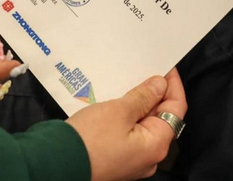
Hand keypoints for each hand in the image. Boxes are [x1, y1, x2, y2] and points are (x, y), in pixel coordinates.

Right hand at [67, 69, 185, 180]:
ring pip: (144, 125)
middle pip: (161, 118)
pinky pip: (130, 133)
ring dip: (140, 104)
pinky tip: (118, 102)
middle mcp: (149, 156)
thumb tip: (160, 84)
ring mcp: (133, 159)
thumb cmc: (89, 140)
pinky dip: (128, 117)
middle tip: (147, 71)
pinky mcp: (117, 158)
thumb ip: (143, 97)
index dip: (173, 85)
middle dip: (155, 94)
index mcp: (156, 145)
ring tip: (131, 83)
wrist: (57, 164)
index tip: (166, 67)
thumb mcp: (119, 111)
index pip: (176, 109)